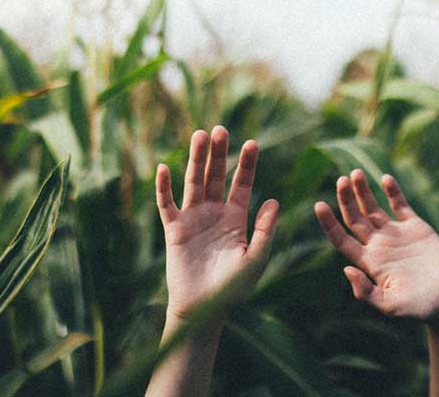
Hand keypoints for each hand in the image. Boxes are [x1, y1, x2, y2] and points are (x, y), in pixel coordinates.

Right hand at [156, 126, 278, 321]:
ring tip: (199, 135)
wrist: (203, 310)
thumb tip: (273, 200)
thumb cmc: (232, 289)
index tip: (252, 143)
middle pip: (216, 176)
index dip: (246, 164)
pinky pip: (167, 204)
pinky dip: (164, 186)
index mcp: (236, 218)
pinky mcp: (173, 229)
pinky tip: (164, 168)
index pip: (241, 184)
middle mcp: (214, 213)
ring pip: (194, 182)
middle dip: (219, 153)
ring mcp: (193, 219)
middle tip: (220, 129)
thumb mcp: (254, 259)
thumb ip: (264, 231)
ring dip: (196, 160)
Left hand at [314, 169, 438, 324]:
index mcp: (369, 263)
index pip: (342, 240)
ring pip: (373, 208)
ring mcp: (397, 235)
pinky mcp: (417, 228)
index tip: (318, 205)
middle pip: (355, 218)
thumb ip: (367, 292)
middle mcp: (379, 246)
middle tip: (341, 180)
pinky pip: (400, 205)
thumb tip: (346, 269)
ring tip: (355, 173)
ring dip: (363, 191)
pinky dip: (392, 191)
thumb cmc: (421, 308)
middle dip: (346, 199)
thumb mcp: (391, 305)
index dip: (329, 223)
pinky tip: (385, 178)